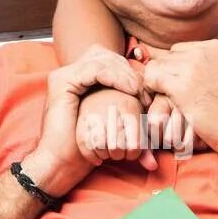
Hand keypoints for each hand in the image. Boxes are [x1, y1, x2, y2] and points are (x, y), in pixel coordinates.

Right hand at [24, 47, 147, 195]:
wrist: (62, 162)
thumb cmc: (85, 150)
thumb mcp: (113, 127)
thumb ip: (130, 117)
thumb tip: (155, 123)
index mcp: (80, 81)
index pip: (110, 61)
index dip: (131, 72)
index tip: (147, 94)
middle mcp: (70, 74)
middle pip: (106, 55)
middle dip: (129, 70)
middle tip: (144, 91)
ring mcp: (63, 75)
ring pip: (102, 58)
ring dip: (125, 73)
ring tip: (138, 90)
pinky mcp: (62, 81)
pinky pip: (95, 69)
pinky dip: (115, 76)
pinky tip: (129, 89)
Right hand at [76, 87, 157, 169]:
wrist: (101, 95)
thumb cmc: (126, 116)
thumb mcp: (140, 128)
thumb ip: (147, 149)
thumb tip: (152, 167)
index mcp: (130, 110)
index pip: (134, 146)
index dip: (133, 154)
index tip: (131, 149)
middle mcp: (111, 110)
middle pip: (116, 148)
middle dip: (119, 155)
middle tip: (119, 150)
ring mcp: (94, 115)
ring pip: (100, 147)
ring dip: (105, 155)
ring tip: (109, 151)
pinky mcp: (81, 123)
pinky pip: (85, 147)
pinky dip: (92, 157)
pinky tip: (98, 156)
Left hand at [138, 39, 217, 158]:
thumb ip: (213, 69)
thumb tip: (196, 74)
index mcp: (216, 48)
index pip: (179, 50)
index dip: (174, 69)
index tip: (177, 86)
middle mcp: (202, 53)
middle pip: (166, 57)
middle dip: (164, 76)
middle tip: (167, 96)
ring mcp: (191, 68)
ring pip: (155, 66)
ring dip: (156, 84)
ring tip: (164, 101)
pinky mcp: (181, 87)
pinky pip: (151, 79)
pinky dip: (151, 91)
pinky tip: (160, 104)